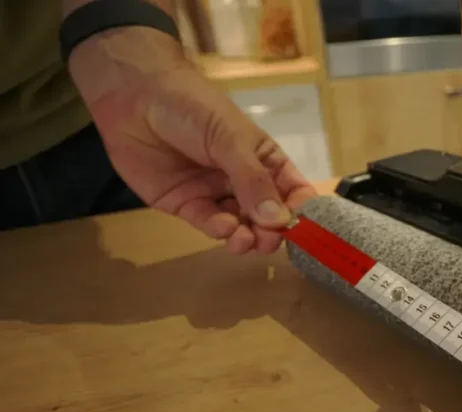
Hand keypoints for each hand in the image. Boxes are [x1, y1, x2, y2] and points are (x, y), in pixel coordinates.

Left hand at [68, 27, 317, 253]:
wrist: (133, 97)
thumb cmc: (192, 107)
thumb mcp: (231, 139)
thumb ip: (254, 181)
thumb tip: (280, 222)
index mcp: (263, 159)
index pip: (292, 191)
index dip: (301, 211)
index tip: (304, 228)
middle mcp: (243, 180)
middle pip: (268, 215)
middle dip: (273, 231)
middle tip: (270, 240)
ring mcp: (214, 194)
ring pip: (240, 225)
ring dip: (248, 237)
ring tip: (248, 240)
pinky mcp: (185, 204)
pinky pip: (208, 223)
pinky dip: (220, 230)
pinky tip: (225, 229)